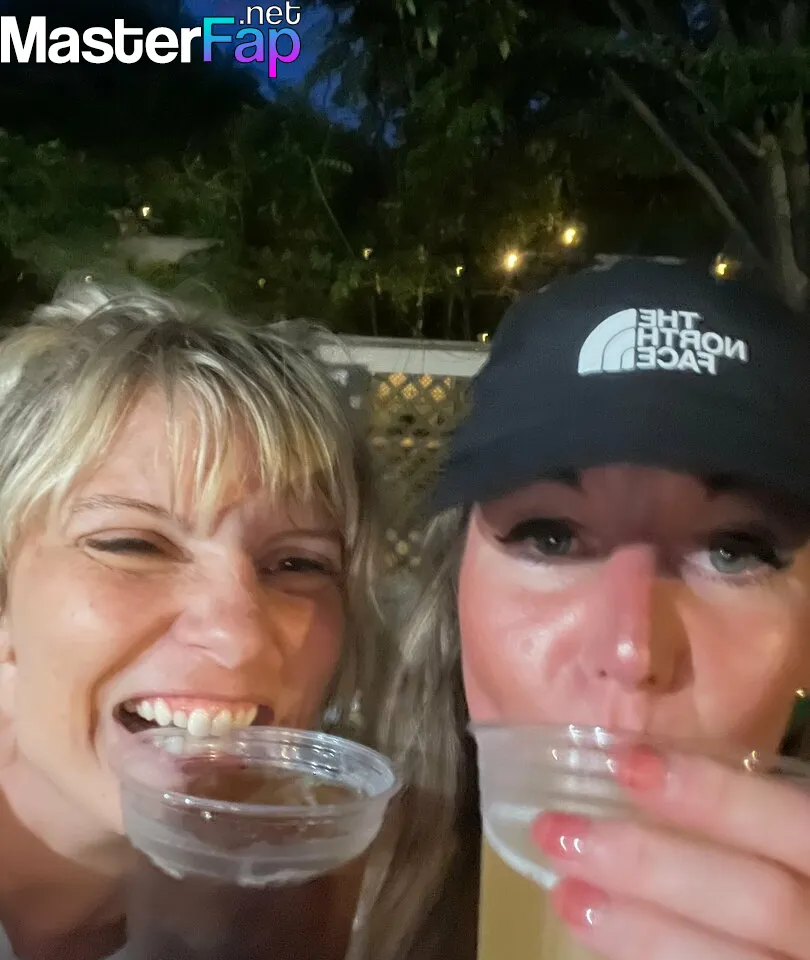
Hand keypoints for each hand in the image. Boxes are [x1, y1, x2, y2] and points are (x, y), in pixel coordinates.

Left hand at [531, 747, 809, 958]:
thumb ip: (753, 809)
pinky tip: (598, 938)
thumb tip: (640, 759)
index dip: (715, 795)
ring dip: (639, 931)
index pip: (794, 823)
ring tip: (565, 895)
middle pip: (758, 901)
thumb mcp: (789, 832)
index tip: (625, 762)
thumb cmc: (793, 865)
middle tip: (555, 829)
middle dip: (651, 863)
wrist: (803, 933)